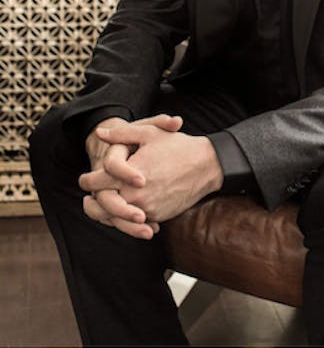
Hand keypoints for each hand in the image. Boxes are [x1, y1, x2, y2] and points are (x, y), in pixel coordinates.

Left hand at [80, 118, 223, 233]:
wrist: (207, 165)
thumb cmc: (178, 147)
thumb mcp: (149, 133)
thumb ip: (122, 134)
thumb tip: (100, 133)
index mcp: (130, 175)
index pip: (98, 183)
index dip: (87, 181)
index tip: (83, 180)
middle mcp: (136, 196)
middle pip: (104, 207)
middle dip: (92, 204)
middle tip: (86, 200)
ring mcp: (148, 209)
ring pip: (118, 219)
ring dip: (107, 215)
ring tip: (101, 210)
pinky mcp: (159, 216)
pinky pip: (136, 223)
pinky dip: (126, 220)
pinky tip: (123, 214)